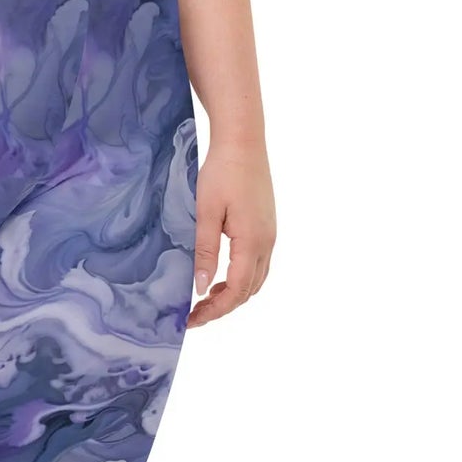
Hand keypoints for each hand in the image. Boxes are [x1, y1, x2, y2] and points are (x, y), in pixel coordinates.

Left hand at [189, 141, 275, 327]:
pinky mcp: (267, 227)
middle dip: (223, 307)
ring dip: (232, 294)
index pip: (236, 291)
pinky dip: (240, 279)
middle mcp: (267, 243)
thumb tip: (202, 288)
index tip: (192, 320)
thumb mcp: (205, 213)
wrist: (243, 142)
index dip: (214, 310)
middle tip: (195, 315)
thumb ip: (205, 252)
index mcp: (252, 242)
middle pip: (248, 291)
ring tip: (205, 300)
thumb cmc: (222, 172)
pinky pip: (257, 265)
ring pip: (255, 280)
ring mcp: (270, 235)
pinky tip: (220, 276)